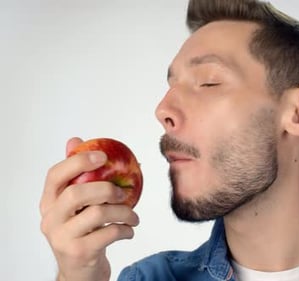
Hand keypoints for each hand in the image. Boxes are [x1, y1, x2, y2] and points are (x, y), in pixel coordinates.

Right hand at [40, 137, 139, 280]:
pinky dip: (125, 229)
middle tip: (125, 192)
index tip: (102, 156)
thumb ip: (76, 175)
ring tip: (133, 216)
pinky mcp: (79, 252)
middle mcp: (50, 219)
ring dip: (123, 212)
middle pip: (76, 194)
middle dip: (106, 189)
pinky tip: (129, 230)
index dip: (77, 162)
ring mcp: (62, 237)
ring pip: (97, 213)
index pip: (55, 175)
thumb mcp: (76, 206)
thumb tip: (75, 140)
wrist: (80, 272)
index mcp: (48, 202)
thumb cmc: (81, 233)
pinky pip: (109, 233)